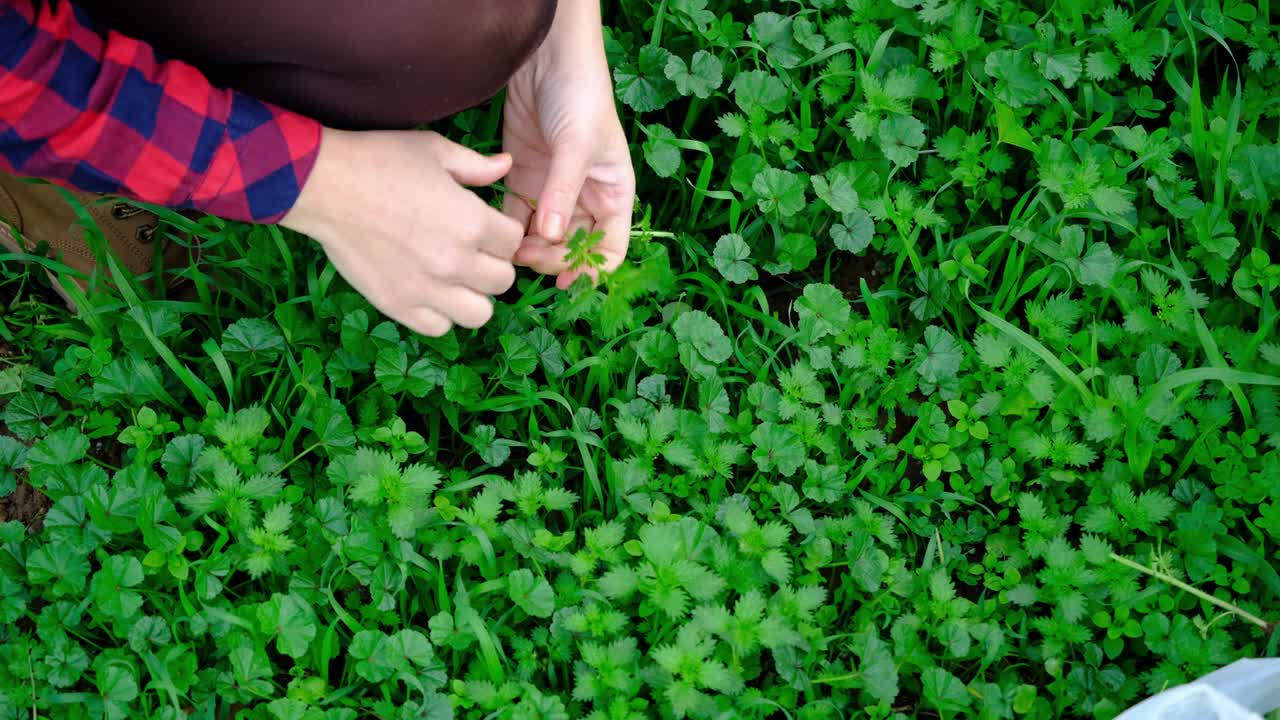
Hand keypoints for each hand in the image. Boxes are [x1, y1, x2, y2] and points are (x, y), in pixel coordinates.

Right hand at [282, 129, 522, 335]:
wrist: (324, 184)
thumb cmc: (380, 160)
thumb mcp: (434, 151)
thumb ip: (475, 166)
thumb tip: (507, 166)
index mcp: (473, 222)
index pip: (513, 241)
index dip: (502, 231)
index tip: (486, 225)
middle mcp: (456, 262)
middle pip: (503, 280)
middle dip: (492, 264)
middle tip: (472, 251)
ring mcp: (427, 288)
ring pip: (479, 313)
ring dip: (473, 296)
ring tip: (455, 278)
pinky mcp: (398, 305)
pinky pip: (439, 328)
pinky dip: (440, 314)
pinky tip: (428, 291)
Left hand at [502, 0, 635, 288]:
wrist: (548, 55)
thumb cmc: (580, 95)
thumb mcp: (578, 145)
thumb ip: (562, 192)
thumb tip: (548, 236)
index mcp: (613, 195)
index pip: (609, 248)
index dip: (590, 269)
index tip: (564, 280)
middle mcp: (585, 198)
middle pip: (572, 248)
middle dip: (551, 259)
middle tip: (526, 257)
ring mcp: (553, 190)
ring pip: (541, 237)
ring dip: (526, 249)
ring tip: (506, 250)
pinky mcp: (524, 178)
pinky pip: (515, 214)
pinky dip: (506, 227)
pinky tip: (494, 231)